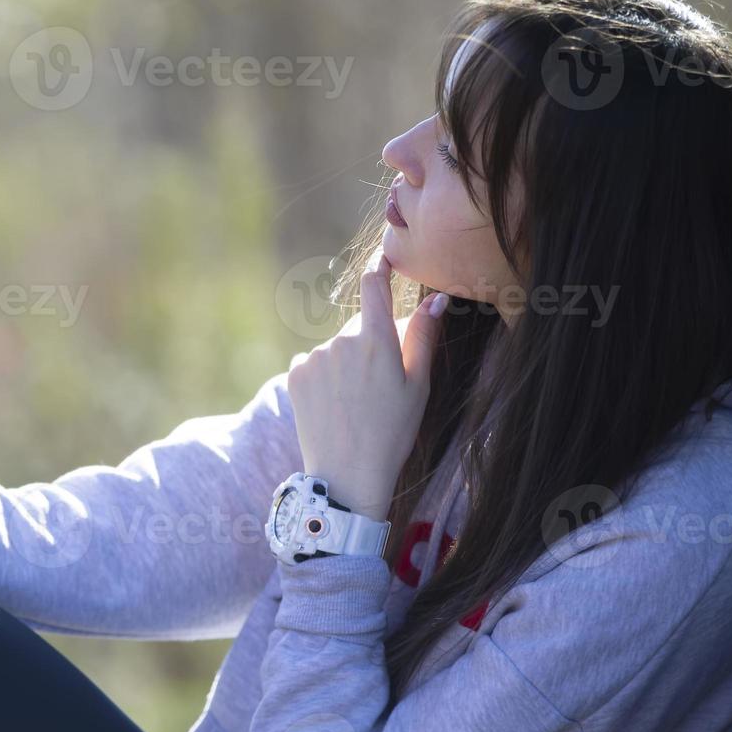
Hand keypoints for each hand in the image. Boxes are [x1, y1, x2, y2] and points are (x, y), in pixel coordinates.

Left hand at [286, 252, 446, 519]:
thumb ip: (422, 338)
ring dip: (347, 361)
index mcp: (376, 341)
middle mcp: (341, 341)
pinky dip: (325, 375)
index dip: (380, 266)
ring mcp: (314, 356)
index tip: (383, 255)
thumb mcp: (417, 386)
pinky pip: (315, 361)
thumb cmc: (392, 433)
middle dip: (371, 341)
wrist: (346, 475)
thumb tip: (436, 299)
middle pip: (360, 325)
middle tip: (381, 383)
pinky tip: (335, 404)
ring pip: (337, 346)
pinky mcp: (296, 373)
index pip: (375, 286)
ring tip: (356, 401)